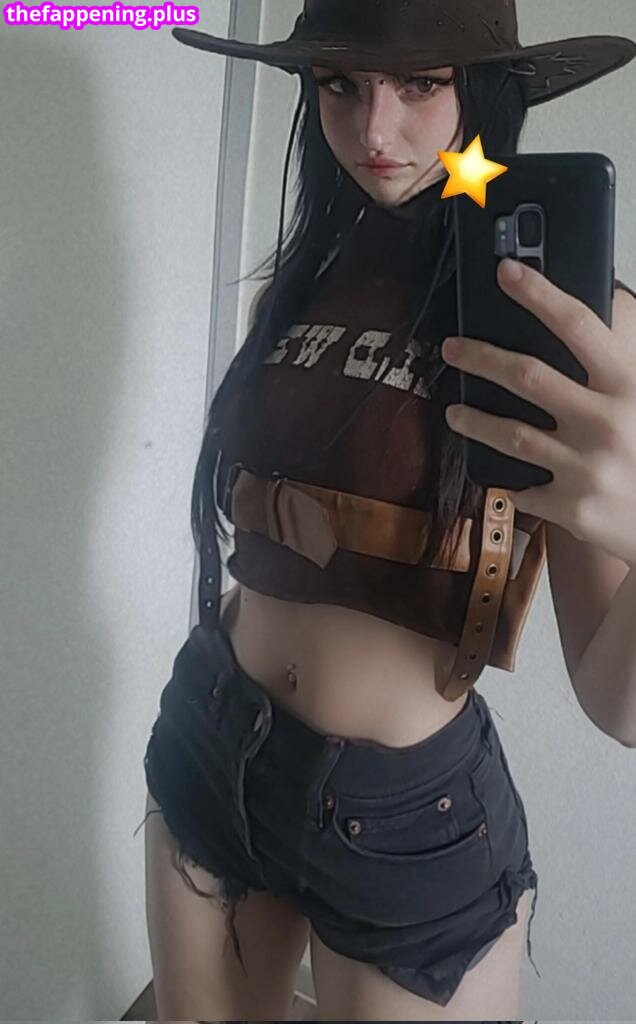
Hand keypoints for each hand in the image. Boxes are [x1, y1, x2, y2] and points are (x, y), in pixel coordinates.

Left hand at [441, 258, 635, 568]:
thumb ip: (627, 354)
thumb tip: (606, 300)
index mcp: (630, 385)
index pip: (579, 325)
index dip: (539, 294)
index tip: (506, 271)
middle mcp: (607, 422)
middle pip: (526, 376)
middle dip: (479, 357)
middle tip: (451, 348)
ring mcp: (587, 467)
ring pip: (510, 434)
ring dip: (473, 419)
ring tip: (455, 412)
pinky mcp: (572, 507)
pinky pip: (522, 489)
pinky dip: (510, 482)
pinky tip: (501, 476)